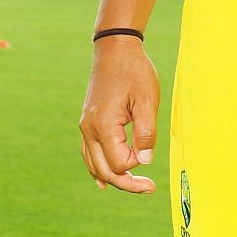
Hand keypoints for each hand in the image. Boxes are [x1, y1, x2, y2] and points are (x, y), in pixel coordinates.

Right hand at [78, 36, 158, 193]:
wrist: (114, 48)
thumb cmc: (134, 71)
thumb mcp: (147, 100)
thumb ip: (146, 133)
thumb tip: (144, 162)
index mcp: (103, 125)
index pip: (118, 164)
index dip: (136, 167)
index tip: (150, 157)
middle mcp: (89, 129)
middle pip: (104, 171)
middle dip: (126, 183)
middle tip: (150, 188)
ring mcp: (85, 126)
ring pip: (94, 165)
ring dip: (113, 178)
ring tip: (135, 185)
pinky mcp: (88, 123)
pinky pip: (88, 154)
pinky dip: (98, 168)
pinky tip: (104, 180)